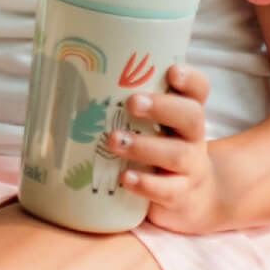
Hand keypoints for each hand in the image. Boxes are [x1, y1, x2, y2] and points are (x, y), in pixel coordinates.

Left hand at [107, 64, 226, 234]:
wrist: (191, 199)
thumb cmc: (160, 150)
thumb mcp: (154, 126)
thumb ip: (132, 106)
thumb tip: (71, 79)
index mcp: (185, 113)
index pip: (198, 89)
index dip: (189, 79)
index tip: (171, 71)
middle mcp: (193, 137)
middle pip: (192, 116)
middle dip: (163, 107)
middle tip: (133, 101)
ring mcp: (190, 168)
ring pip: (177, 154)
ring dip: (144, 146)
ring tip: (114, 140)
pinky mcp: (179, 195)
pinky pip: (167, 190)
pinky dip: (146, 184)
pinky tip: (125, 177)